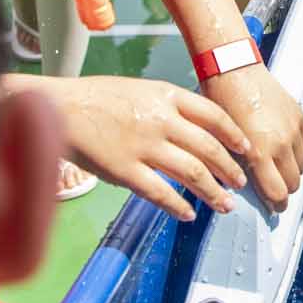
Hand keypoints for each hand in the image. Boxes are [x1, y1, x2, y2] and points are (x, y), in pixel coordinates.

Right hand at [51, 76, 253, 221]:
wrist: (56, 108)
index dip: (234, 134)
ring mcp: (144, 146)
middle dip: (229, 168)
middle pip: (209, 147)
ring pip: (192, 172)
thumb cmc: (95, 97)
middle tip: (240, 182)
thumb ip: (167, 105)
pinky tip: (188, 214)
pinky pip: (160, 193)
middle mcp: (161, 120)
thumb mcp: (139, 89)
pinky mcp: (124, 171)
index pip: (214, 115)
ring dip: (213, 191)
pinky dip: (178, 205)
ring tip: (225, 204)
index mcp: (166, 95)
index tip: (245, 148)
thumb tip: (193, 125)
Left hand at [201, 62, 302, 209]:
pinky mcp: (299, 118)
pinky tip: (282, 148)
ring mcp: (293, 130)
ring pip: (302, 166)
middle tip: (274, 190)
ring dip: (291, 171)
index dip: (276, 205)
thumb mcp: (221, 141)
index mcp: (260, 152)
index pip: (278, 193)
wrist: (234, 69)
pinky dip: (296, 152)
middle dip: (284, 191)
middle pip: (294, 184)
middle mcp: (281, 143)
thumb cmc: (221, 102)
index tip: (273, 207)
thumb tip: (242, 185)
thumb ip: (237, 166)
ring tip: (276, 168)